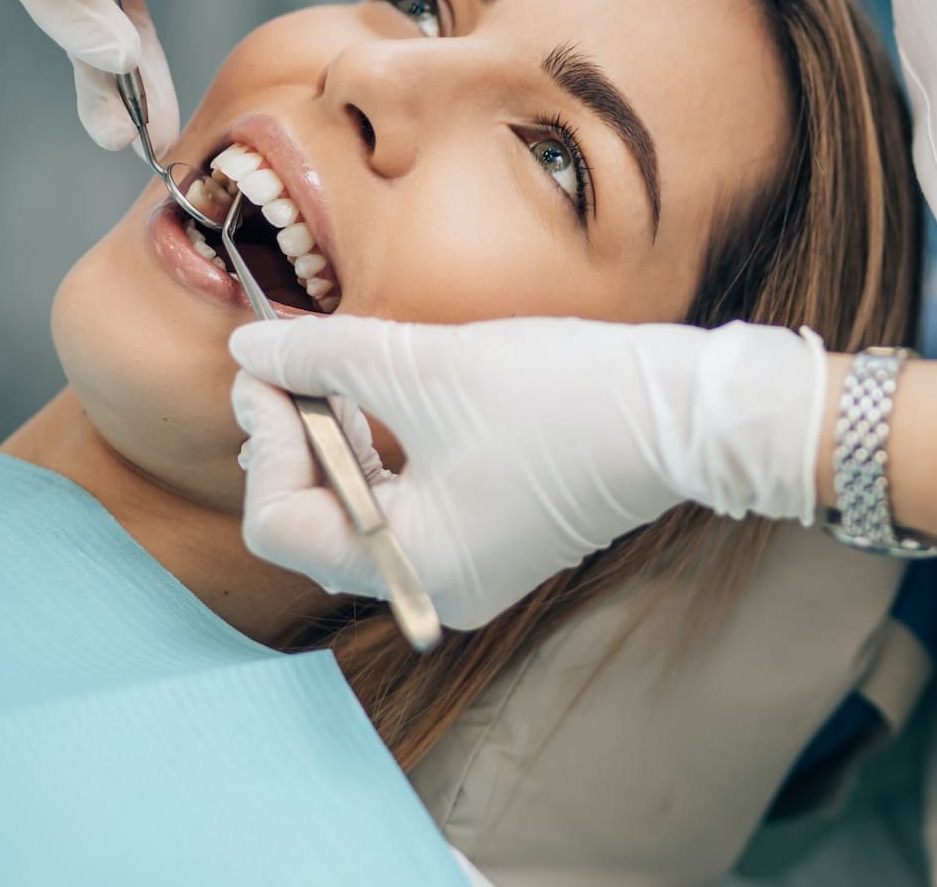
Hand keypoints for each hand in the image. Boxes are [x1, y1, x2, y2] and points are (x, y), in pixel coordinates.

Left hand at [229, 316, 830, 629]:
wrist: (684, 412)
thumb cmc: (566, 398)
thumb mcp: (429, 366)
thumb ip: (326, 356)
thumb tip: (252, 350)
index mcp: (414, 565)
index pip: (283, 525)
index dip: (265, 441)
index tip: (264, 370)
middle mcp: (438, 585)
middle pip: (319, 524)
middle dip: (296, 440)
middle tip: (289, 366)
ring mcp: (472, 566)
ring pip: (363, 513)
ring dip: (338, 442)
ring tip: (336, 372)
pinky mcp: (499, 536)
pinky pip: (411, 506)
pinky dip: (385, 454)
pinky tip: (384, 397)